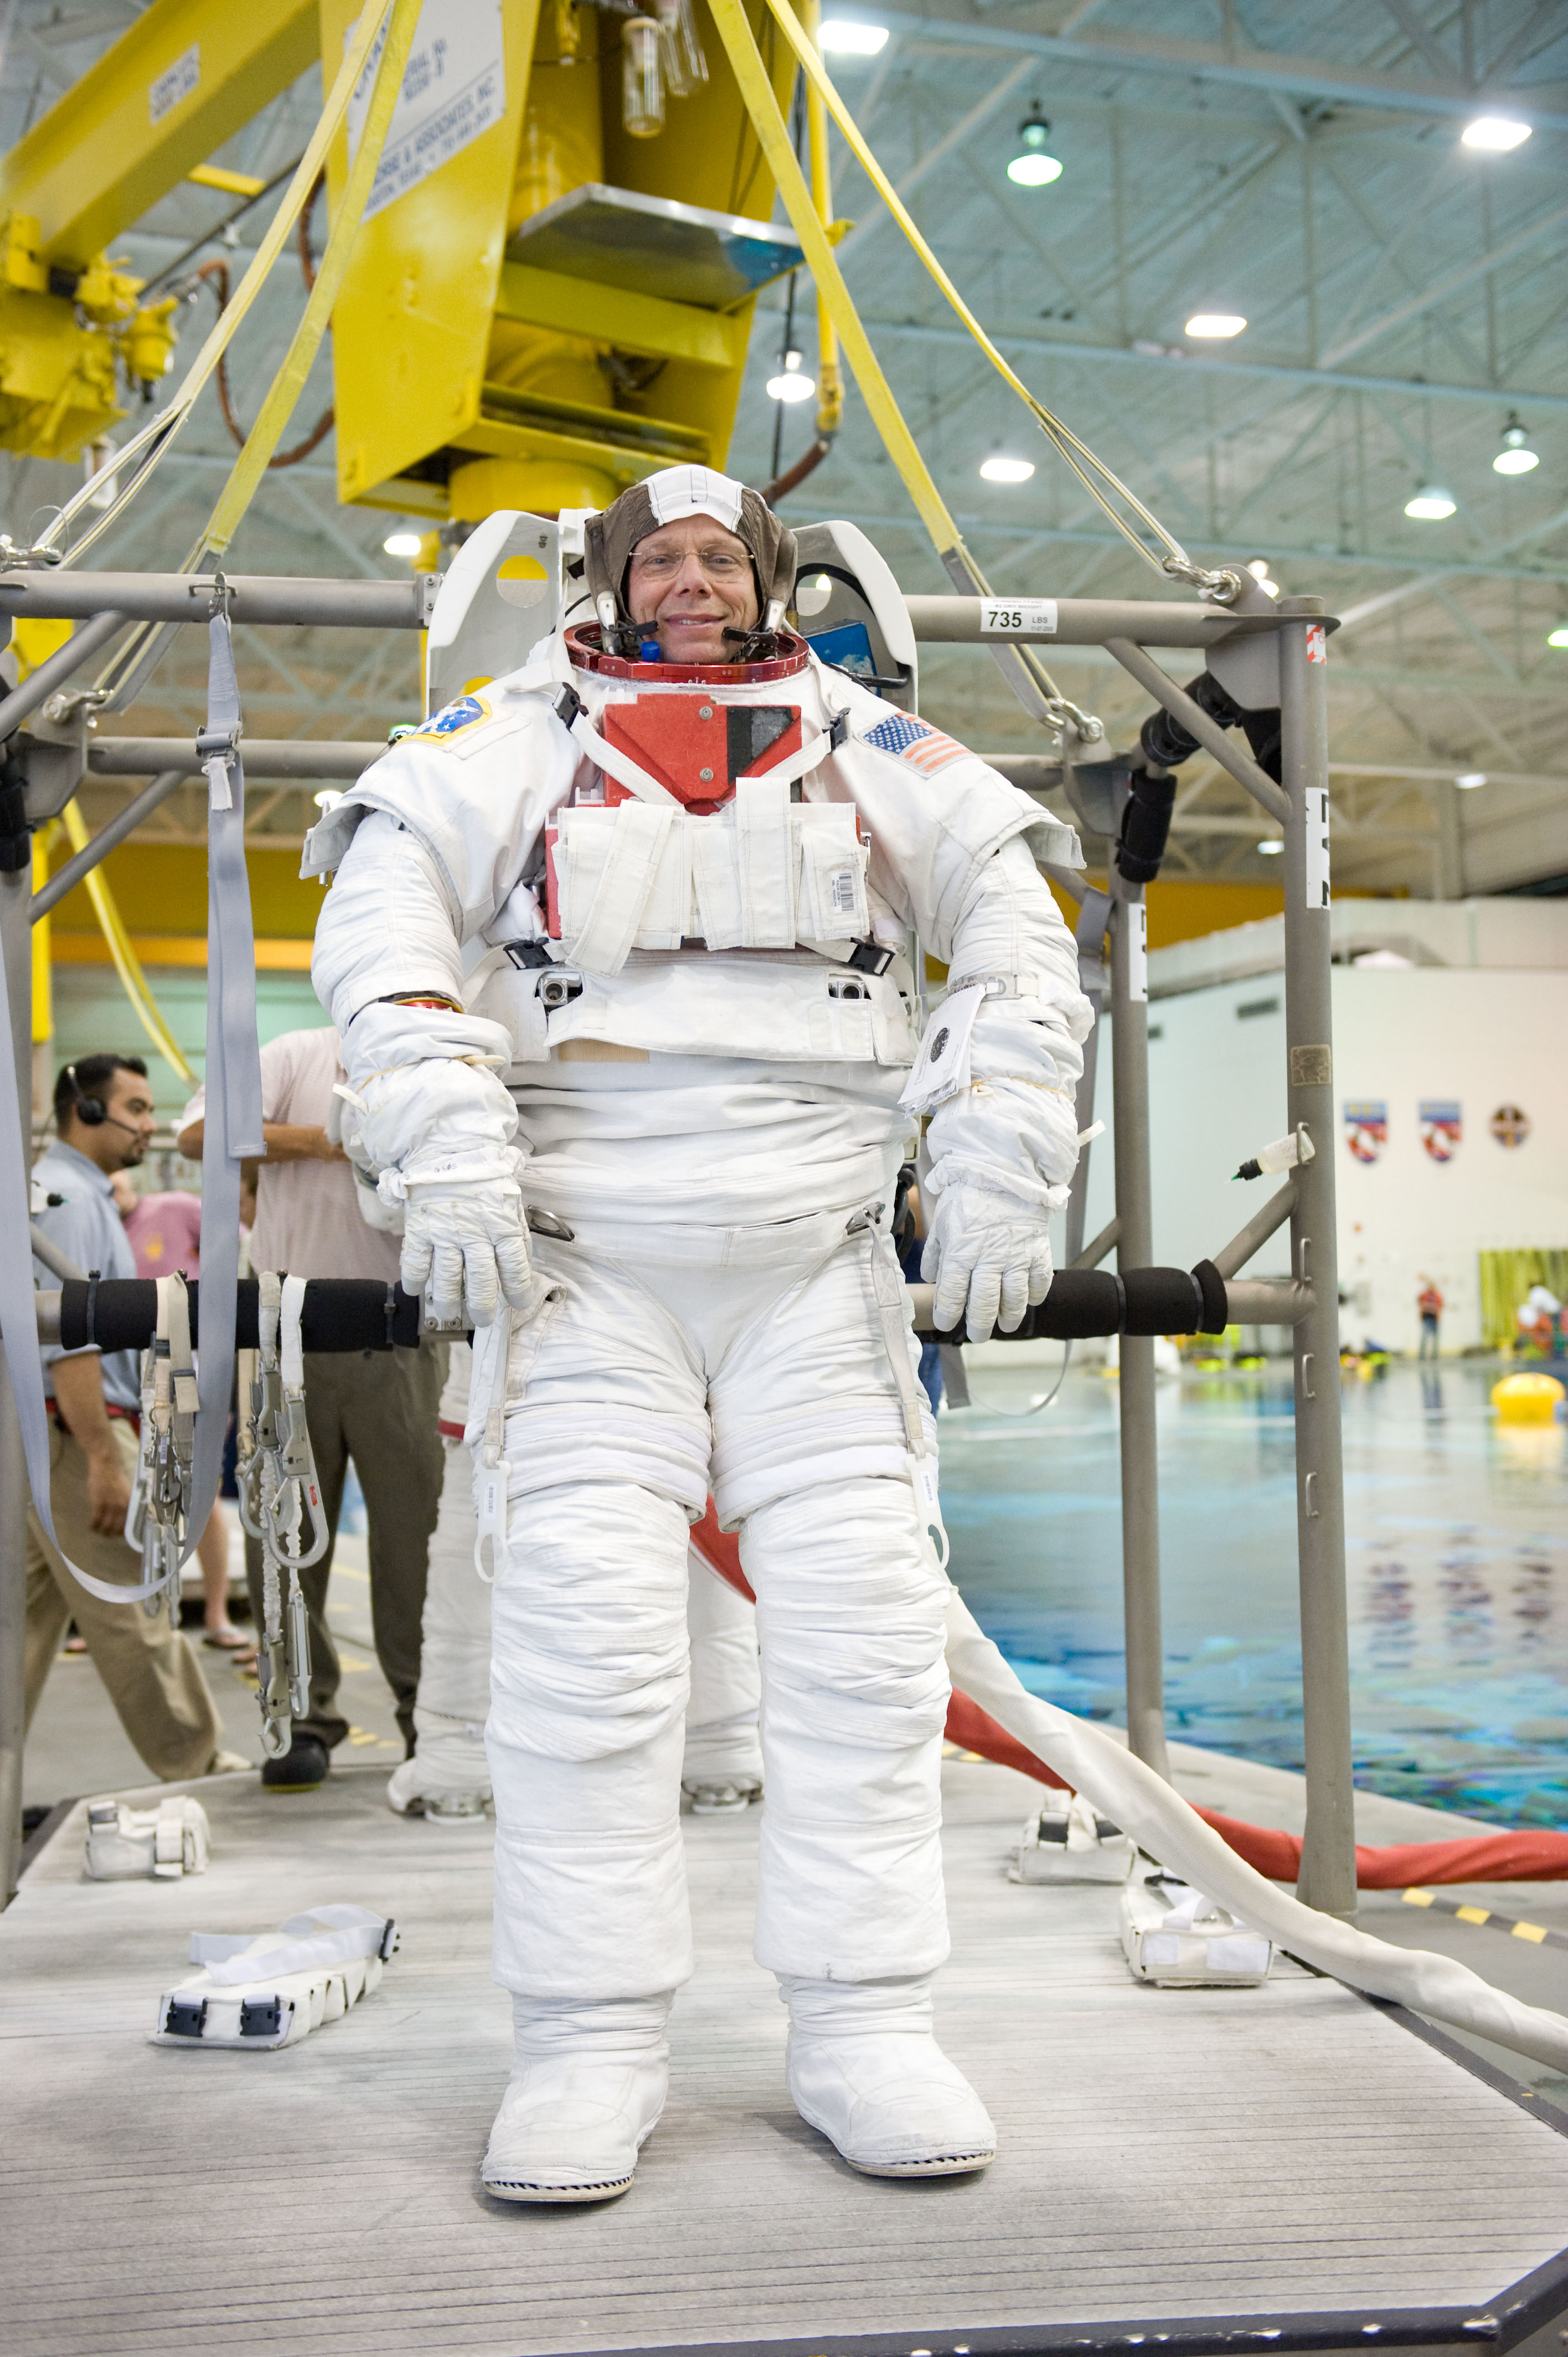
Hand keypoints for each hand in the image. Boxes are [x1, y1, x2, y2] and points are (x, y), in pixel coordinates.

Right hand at [85, 1444, 132, 1533]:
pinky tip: (92, 1527)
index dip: (124, 1531)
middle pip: (117, 1527)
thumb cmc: (117, 1474)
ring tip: (100, 1532)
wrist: (106, 1463)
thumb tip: (127, 1513)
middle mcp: (122, 1506)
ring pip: (106, 1526)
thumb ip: (127, 1501)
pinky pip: (95, 1520)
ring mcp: (110, 1505)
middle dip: (113, 1533)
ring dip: (102, 1531)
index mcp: (131, 1502)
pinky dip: (93, 1525)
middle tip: (108, 1534)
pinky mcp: (98, 1502)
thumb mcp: (127, 1489)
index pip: (130, 1523)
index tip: (120, 1534)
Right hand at [397, 1175, 541, 1328]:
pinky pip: (415, 1261)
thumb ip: (516, 1234)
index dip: (517, 1289)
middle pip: (480, 1280)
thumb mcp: (511, 1202)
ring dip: (448, 1300)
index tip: (518, 1304)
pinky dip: (415, 1279)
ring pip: (447, 1277)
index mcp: (502, 1225)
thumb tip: (521, 1266)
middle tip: (482, 1319)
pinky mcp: (420, 1227)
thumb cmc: (485, 1177)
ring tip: (449, 1313)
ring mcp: (445, 1232)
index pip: (514, 1266)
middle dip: (482, 1306)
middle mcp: (474, 1233)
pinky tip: (416, 1290)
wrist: (449, 1148)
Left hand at [922, 1182, 1052, 1342]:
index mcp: (961, 1252)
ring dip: (1010, 1317)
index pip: (952, 1294)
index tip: (946, 1324)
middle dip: (979, 1325)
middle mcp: (989, 1259)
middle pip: (984, 1303)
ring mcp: (1016, 1256)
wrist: (1004, 1173)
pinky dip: (1034, 1295)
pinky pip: (1039, 1281)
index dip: (948, 1314)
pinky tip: (1028, 1300)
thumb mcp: (943, 1222)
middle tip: (978, 1335)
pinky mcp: (1038, 1250)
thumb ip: (935, 1253)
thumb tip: (931, 1277)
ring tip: (1006, 1326)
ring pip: (1014, 1298)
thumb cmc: (969, 1197)